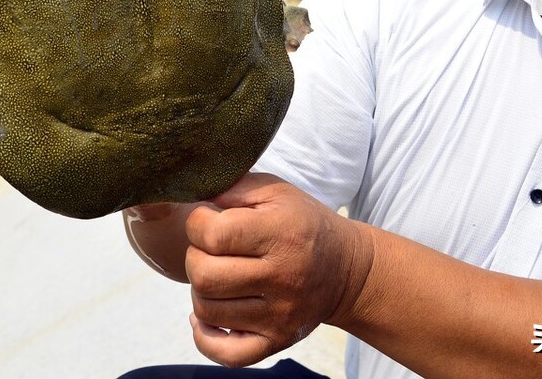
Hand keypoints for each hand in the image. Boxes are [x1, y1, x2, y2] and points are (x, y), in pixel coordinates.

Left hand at [183, 173, 372, 366]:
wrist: (347, 269)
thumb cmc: (304, 224)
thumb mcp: (277, 192)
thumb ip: (234, 188)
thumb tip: (194, 197)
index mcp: (281, 235)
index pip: (213, 235)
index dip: (197, 224)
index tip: (206, 220)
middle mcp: (282, 279)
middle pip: (204, 276)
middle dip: (195, 257)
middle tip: (210, 249)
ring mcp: (279, 316)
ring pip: (208, 311)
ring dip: (200, 290)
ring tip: (216, 275)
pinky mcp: (277, 341)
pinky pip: (226, 354)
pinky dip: (205, 336)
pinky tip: (208, 315)